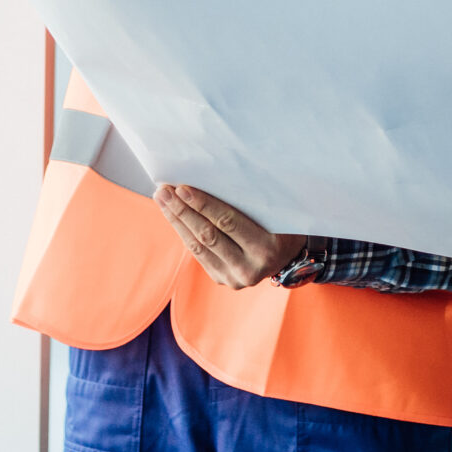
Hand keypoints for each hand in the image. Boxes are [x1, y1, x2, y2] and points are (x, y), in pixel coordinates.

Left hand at [156, 185, 307, 288]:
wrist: (290, 257)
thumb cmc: (282, 223)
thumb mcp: (277, 210)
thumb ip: (253, 198)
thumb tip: (216, 172)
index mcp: (266, 247)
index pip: (227, 222)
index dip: (203, 204)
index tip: (182, 187)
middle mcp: (249, 267)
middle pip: (207, 235)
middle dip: (182, 210)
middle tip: (164, 190)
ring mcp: (234, 277)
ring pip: (197, 246)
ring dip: (177, 220)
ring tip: (162, 199)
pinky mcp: (223, 279)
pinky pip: (198, 254)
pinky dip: (183, 233)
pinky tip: (173, 215)